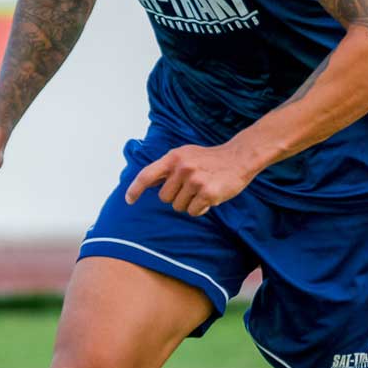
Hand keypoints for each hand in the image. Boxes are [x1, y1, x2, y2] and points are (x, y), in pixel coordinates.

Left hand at [125, 143, 253, 216]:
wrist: (238, 158)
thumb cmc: (209, 159)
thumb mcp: (185, 155)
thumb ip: (167, 168)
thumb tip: (146, 183)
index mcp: (173, 157)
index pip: (147, 175)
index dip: (135, 189)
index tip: (129, 200)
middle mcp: (182, 168)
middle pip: (164, 198)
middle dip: (175, 197)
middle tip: (191, 187)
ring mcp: (195, 180)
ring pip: (178, 207)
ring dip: (189, 203)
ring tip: (202, 190)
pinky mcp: (207, 193)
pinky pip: (193, 212)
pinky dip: (200, 209)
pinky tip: (209, 197)